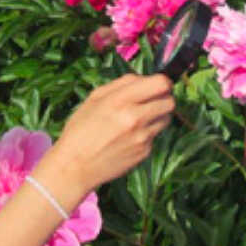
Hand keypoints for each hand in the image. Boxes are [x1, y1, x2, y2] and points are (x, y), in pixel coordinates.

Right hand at [36, 74, 173, 197]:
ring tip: (140, 119)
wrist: (75, 166)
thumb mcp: (94, 99)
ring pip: (167, 119)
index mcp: (120, 100)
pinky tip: (129, 137)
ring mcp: (142, 136)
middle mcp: (134, 117)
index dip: (163, 82)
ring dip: (158, 115)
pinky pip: (155, 135)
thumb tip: (142, 79)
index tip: (159, 85)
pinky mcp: (145, 152)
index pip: (160, 83)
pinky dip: (147, 133)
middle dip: (163, 99)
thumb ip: (120, 84)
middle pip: (170, 101)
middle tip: (152, 101)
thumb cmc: (80, 130)